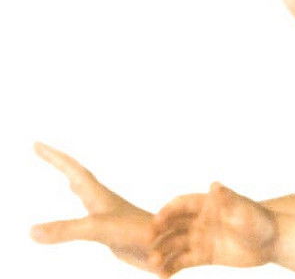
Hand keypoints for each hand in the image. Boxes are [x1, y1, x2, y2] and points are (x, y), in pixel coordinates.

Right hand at [28, 143, 158, 271]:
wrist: (166, 247)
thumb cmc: (136, 233)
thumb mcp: (96, 228)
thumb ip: (65, 229)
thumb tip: (31, 231)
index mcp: (97, 195)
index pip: (72, 169)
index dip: (54, 157)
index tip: (37, 144)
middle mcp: (102, 201)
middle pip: (78, 175)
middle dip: (61, 163)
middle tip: (45, 152)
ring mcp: (108, 214)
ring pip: (88, 193)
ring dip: (76, 183)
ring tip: (68, 181)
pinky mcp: (114, 229)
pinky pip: (93, 211)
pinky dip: (86, 205)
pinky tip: (89, 211)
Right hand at [150, 184, 276, 274]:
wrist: (273, 243)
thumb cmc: (260, 221)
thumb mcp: (243, 210)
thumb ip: (228, 200)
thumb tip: (214, 185)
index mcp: (208, 204)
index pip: (181, 205)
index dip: (166, 212)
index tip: (155, 223)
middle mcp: (201, 220)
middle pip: (173, 226)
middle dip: (158, 234)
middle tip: (146, 244)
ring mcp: (201, 238)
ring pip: (175, 245)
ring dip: (162, 253)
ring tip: (152, 264)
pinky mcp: (204, 255)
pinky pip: (183, 261)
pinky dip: (172, 267)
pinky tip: (162, 276)